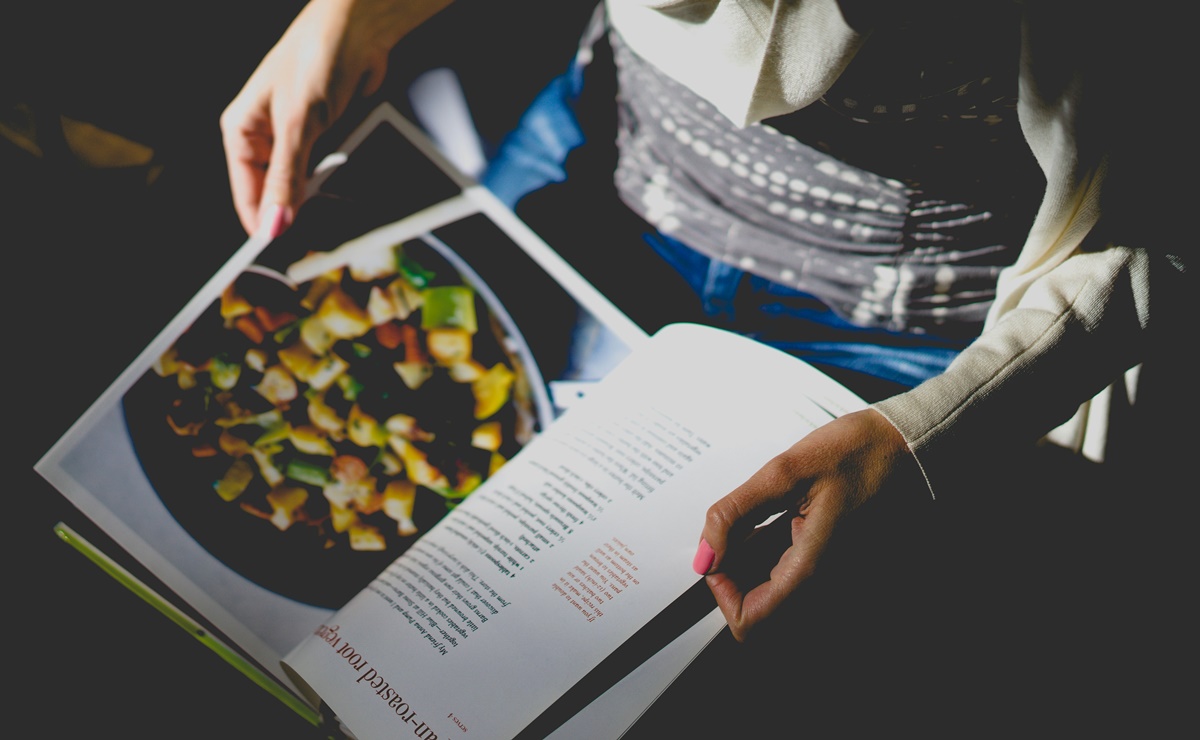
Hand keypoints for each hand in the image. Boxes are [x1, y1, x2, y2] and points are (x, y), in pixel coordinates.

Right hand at [220, 0, 451, 235]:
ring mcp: (296, 140)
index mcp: (242, 131)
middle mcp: (265, 138)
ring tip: (336, 218)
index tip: (281, 255)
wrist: (359, 32)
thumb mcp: (299, 124)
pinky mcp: (324, 139)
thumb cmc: (317, 60)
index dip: (263, 225)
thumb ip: (287, 178)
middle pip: (275, 195)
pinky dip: (337, 185)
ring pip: (304, 188)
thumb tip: (274, 224)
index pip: (245, 195)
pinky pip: (327, 174)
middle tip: (317, 241)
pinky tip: (348, 196)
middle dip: (296, 216)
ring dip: (320, 201)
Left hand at [692, 408, 923, 641]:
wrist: (915, 445)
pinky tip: (786, 520)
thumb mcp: (784, 471)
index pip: (750, 622)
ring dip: (760, 566)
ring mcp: (842, 583)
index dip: (722, 592)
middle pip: (765, 612)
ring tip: (768, 518)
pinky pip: (803, 582)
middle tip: (743, 528)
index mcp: (815, 569)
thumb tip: (705, 554)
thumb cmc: (860, 452)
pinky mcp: (845, 570)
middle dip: (740, 574)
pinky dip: (782, 559)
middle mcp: (832, 588)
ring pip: (782, 598)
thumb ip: (736, 513)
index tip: (720, 552)